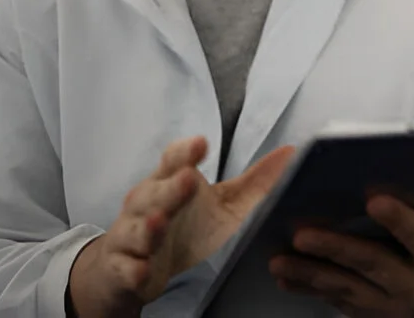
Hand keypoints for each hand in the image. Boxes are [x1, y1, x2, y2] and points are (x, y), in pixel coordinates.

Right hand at [68, 136, 293, 317]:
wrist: (131, 268)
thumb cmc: (182, 227)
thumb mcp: (223, 204)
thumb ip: (255, 182)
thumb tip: (291, 153)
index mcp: (170, 182)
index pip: (173, 160)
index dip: (186, 152)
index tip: (202, 144)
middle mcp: (146, 204)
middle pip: (156, 192)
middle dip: (171, 187)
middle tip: (188, 178)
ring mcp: (131, 236)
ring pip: (136, 229)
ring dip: (148, 227)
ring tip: (160, 222)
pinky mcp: (123, 268)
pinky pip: (125, 268)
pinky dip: (133, 269)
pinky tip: (143, 270)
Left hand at [269, 178, 413, 316]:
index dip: (400, 220)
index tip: (374, 200)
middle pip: (373, 266)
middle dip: (336, 248)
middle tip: (303, 232)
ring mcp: (395, 310)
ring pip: (347, 289)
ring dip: (311, 274)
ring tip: (280, 258)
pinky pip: (339, 303)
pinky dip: (311, 290)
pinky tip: (286, 276)